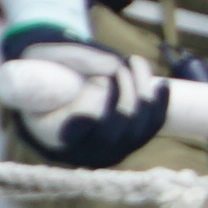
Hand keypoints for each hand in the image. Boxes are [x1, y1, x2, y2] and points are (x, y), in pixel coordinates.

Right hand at [0, 33, 167, 166]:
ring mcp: (106, 150)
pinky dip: (158, 107)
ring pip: (135, 131)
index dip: (96, 103)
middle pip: (113, 132)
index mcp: (50, 132)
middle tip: (120, 65)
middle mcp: (79, 150)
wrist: (51, 86)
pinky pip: (148, 129)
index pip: (80, 127)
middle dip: (125, 95)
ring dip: (145, 96)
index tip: (100, 77)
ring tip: (136, 62)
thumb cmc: (44, 69)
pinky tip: (162, 85)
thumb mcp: (46, 57)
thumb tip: (115, 66)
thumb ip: (75, 59)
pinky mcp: (127, 142)